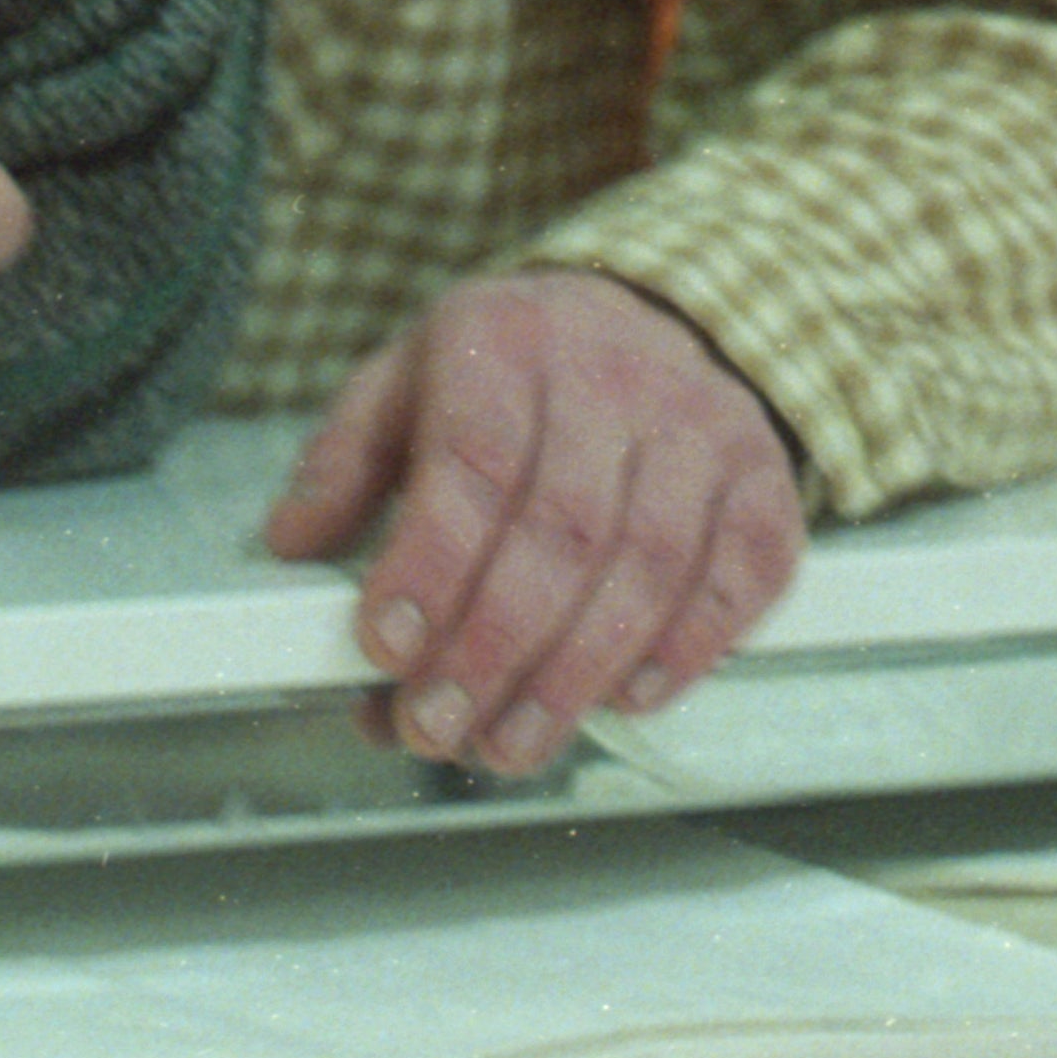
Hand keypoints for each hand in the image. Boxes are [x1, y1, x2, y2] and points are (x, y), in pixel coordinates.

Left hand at [259, 270, 802, 773]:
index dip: (431, 564)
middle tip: (435, 727)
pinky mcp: (764, 480)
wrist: (655, 312)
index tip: (386, 648)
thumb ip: (345, 463)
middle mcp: (615, 372)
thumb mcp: (409, 381)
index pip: (474, 459)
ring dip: (575, 676)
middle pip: (562, 531)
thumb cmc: (514, 371)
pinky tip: (625, 700)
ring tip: (507, 745)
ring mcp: (703, 425)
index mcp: (506, 339)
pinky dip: (688, 650)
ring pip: (650, 566)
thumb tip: (291, 546)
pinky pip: (742, 576)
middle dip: (492, 650)